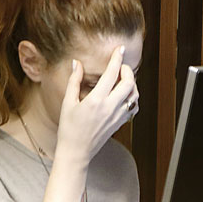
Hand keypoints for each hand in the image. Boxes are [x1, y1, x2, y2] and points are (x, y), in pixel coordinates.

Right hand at [56, 46, 138, 162]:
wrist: (76, 152)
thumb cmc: (69, 129)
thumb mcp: (68, 102)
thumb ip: (74, 81)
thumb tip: (77, 63)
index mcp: (96, 100)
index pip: (111, 74)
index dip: (117, 58)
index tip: (120, 49)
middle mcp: (110, 108)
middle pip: (129, 83)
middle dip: (127, 70)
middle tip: (120, 66)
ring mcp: (117, 116)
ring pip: (134, 95)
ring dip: (132, 84)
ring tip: (122, 79)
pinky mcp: (120, 123)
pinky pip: (133, 107)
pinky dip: (132, 97)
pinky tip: (123, 94)